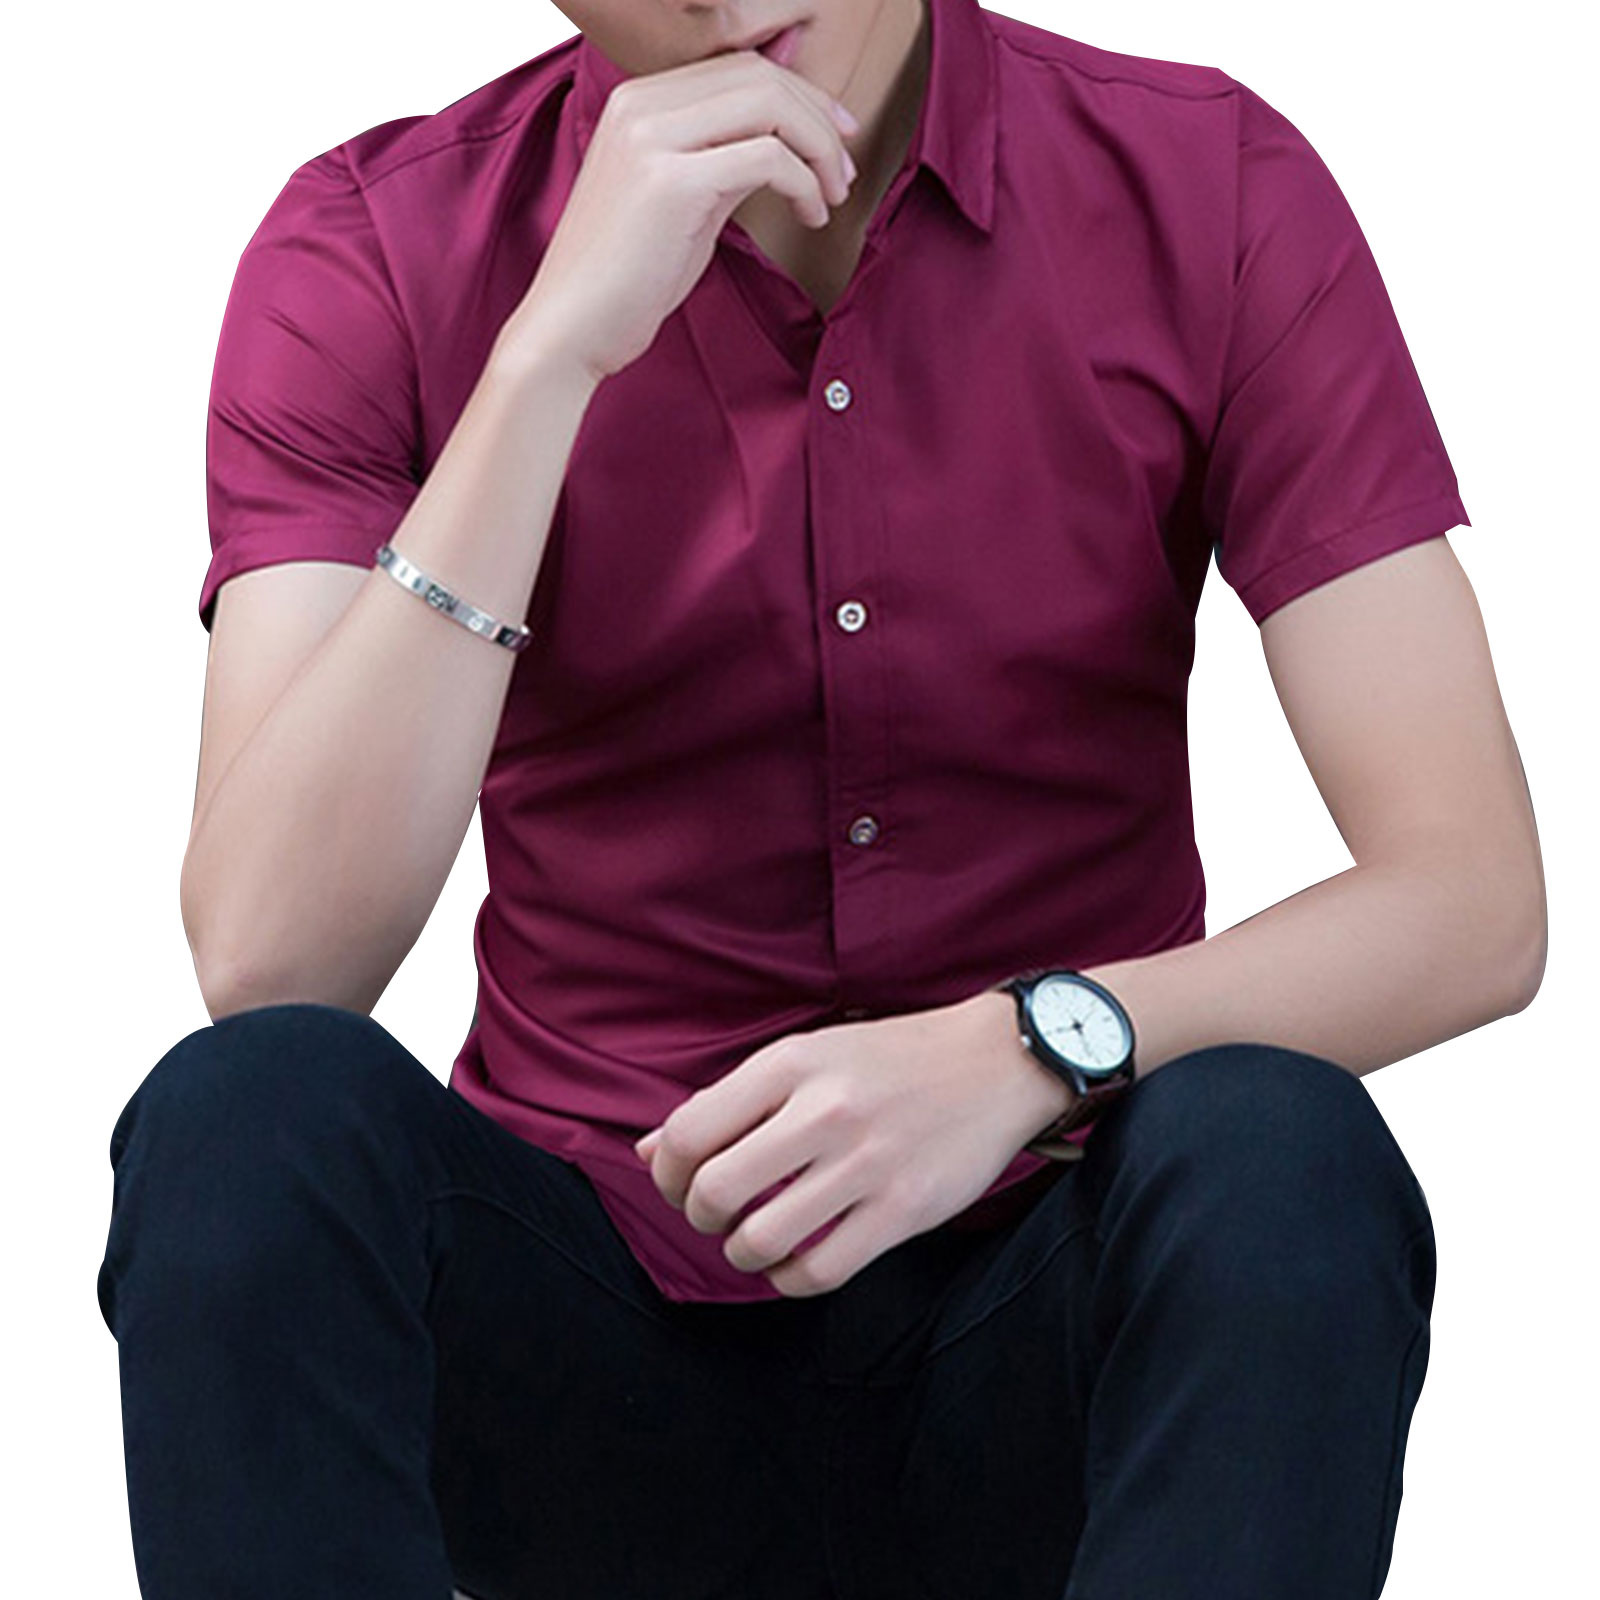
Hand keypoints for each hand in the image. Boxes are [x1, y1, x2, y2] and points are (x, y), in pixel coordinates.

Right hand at [500, 46, 858, 384]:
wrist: (570, 329)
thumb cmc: (627, 279)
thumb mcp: (683, 201)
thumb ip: (725, 157)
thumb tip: (781, 133)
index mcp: (637, 103)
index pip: (739, 69)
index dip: (800, 96)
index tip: (835, 138)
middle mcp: (641, 107)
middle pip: (759, 77)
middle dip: (818, 118)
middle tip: (844, 170)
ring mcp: (653, 139)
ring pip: (770, 106)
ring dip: (818, 148)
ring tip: (832, 195)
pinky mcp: (673, 183)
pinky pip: (768, 158)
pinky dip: (803, 183)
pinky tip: (810, 216)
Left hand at [632, 990, 1068, 1297]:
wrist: (996, 1062)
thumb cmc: (888, 1059)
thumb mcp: (805, 1055)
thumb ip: (728, 1101)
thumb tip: (646, 1152)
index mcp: (791, 1063)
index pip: (688, 1132)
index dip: (666, 1172)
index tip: (678, 1183)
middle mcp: (825, 1111)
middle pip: (715, 1191)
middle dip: (698, 1216)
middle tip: (714, 1215)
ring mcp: (867, 1163)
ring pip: (761, 1239)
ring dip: (741, 1252)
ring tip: (754, 1238)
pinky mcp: (904, 1210)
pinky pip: (820, 1271)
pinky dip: (789, 1279)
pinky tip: (792, 1262)